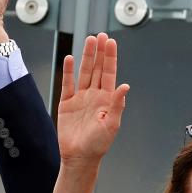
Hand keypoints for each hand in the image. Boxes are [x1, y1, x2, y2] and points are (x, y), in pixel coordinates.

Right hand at [57, 33, 129, 163]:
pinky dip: (68, 71)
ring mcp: (80, 98)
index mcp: (107, 100)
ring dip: (86, 56)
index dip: (110, 57)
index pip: (110, 74)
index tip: (111, 42)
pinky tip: (70, 58)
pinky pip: (68, 84)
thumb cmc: (98, 144)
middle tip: (100, 35)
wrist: (79, 157)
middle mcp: (95, 96)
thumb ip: (117, 104)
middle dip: (99, 52)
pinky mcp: (66, 103)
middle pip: (97, 68)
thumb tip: (125, 86)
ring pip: (84, 72)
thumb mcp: (112, 124)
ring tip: (89, 40)